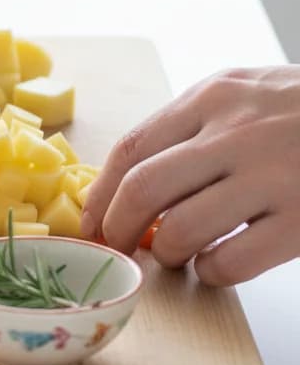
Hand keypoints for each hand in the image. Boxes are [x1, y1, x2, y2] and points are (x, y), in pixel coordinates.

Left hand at [83, 66, 299, 285]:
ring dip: (168, 254)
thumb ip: (192, 123)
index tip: (91, 224)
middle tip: (117, 249)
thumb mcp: (247, 91)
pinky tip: (218, 266)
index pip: (131, 148)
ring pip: (184, 230)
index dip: (101, 195)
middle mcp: (237, 132)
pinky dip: (213, 273)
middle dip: (118, 230)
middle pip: (145, 190)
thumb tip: (129, 178)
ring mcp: (274, 175)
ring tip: (177, 255)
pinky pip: (233, 261)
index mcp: (214, 97)